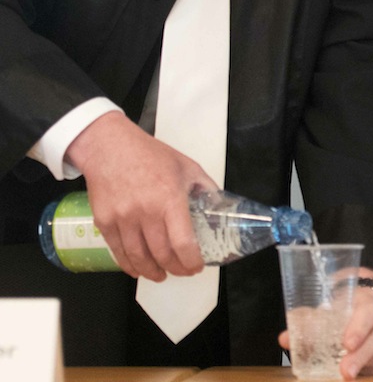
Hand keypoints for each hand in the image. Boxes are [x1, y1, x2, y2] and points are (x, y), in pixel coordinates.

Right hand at [65, 111, 218, 280]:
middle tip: (183, 271)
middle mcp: (146, 212)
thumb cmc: (151, 155)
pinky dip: (129, 265)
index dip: (191, 261)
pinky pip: (118, 252)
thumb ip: (205, 188)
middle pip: (161, 254)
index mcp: (170, 199)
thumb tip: (218, 208)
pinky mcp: (104, 222)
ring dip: (152, 272)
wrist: (109, 147)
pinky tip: (138, 269)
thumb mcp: (187, 166)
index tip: (197, 266)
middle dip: (176, 269)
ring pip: (139, 257)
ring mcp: (123, 219)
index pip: (183, 242)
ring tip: (161, 275)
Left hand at [279, 267, 372, 378]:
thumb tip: (284, 339)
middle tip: (345, 372)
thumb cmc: (349, 304)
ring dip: (363, 365)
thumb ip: (308, 321)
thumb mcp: (331, 306)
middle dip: (359, 357)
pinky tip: (360, 371)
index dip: (359, 329)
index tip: (346, 344)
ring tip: (347, 374)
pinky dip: (371, 370)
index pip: (368, 313)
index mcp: (370, 301)